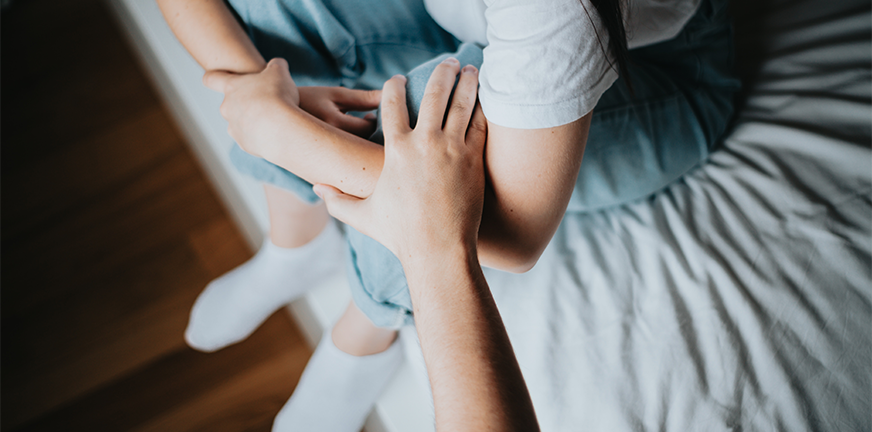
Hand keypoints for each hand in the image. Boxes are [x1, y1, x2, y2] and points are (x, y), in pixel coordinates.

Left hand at [203, 58, 299, 157]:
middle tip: (264, 102)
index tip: (216, 78)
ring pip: (239, 122)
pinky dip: (260, 136)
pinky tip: (274, 133)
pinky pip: (250, 138)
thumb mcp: (280, 72)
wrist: (282, 128)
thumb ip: (276, 65)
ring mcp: (234, 128)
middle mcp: (227, 108)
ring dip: (252, 120)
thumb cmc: (278, 96)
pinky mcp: (244, 144)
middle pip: (229, 103)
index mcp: (231, 87)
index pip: (211, 79)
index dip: (213, 77)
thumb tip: (277, 64)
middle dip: (244, 103)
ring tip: (272, 120)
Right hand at [314, 59, 486, 262]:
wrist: (439, 250)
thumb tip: (316, 188)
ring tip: (470, 70)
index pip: (392, 104)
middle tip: (447, 63)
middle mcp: (424, 143)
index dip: (395, 86)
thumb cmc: (400, 235)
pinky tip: (485, 98)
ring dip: (466, 82)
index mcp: (396, 150)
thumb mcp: (363, 216)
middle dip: (441, 73)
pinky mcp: (473, 159)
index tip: (399, 79)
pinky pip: (480, 124)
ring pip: (461, 103)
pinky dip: (482, 107)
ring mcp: (452, 149)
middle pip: (434, 93)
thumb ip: (338, 200)